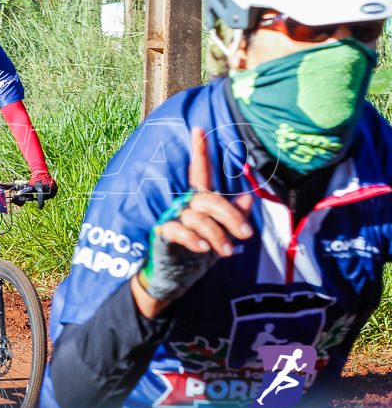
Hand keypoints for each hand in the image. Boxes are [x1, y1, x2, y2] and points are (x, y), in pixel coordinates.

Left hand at [26, 170, 57, 209]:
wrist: (41, 173)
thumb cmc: (34, 180)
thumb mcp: (29, 185)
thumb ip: (26, 191)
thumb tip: (20, 196)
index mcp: (41, 188)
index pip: (41, 197)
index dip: (40, 203)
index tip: (40, 208)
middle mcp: (48, 188)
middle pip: (45, 198)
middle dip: (42, 197)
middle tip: (39, 194)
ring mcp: (53, 188)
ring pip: (49, 197)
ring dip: (46, 196)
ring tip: (43, 191)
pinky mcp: (55, 188)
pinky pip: (53, 194)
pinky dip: (50, 194)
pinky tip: (46, 190)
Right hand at [134, 127, 253, 313]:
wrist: (169, 278)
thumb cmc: (194, 253)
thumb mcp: (219, 235)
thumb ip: (232, 216)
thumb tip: (247, 196)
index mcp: (195, 201)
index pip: (199, 173)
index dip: (199, 151)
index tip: (199, 129)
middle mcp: (182, 205)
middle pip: (208, 198)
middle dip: (230, 215)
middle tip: (247, 234)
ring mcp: (171, 218)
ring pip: (198, 216)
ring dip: (217, 234)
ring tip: (228, 252)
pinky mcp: (161, 233)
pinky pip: (178, 230)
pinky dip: (192, 238)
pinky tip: (202, 248)